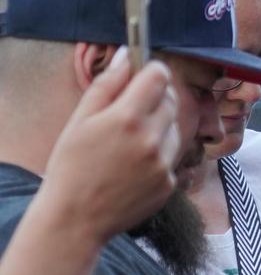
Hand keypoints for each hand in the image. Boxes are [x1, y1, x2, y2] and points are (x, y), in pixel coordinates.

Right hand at [39, 50, 180, 244]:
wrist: (76, 218)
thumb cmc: (71, 166)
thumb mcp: (79, 120)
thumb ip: (106, 85)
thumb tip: (127, 55)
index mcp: (127, 118)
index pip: (159, 76)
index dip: (152, 71)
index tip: (144, 74)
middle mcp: (151, 138)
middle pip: (171, 100)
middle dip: (155, 98)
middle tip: (132, 109)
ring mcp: (164, 162)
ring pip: (175, 128)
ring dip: (159, 126)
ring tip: (129, 142)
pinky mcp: (170, 183)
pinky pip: (172, 156)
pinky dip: (159, 154)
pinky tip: (134, 164)